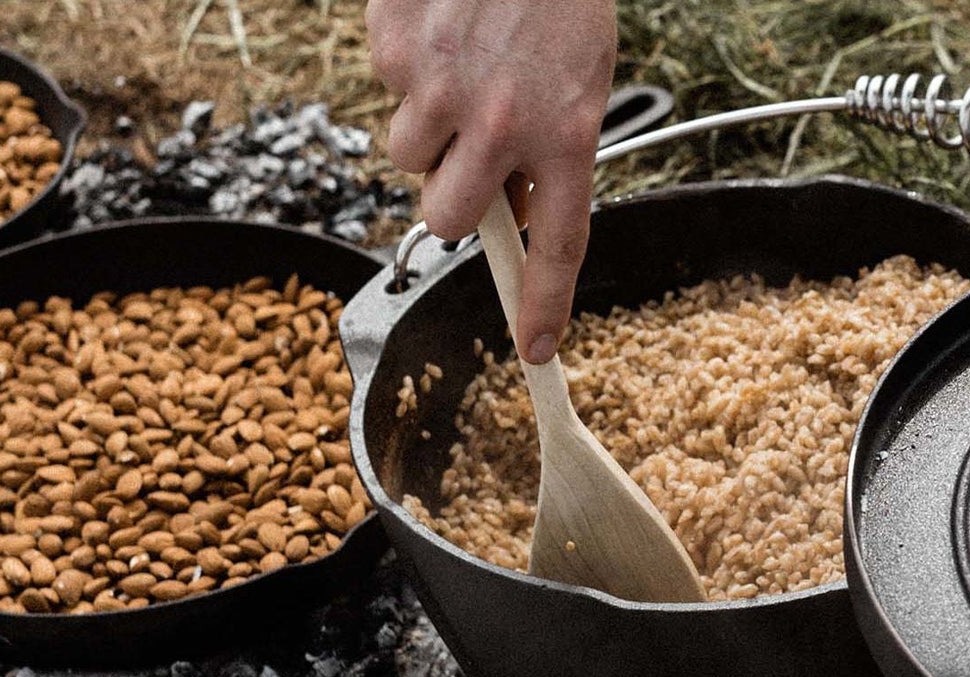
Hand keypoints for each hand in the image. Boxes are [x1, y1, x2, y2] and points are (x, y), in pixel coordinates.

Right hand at [367, 0, 615, 363]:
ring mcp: (444, 88)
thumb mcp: (581, 82)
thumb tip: (515, 212)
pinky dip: (407, 68)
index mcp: (569, 134)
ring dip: (427, 126)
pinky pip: (388, 90)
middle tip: (468, 155)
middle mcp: (504, 122)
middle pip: (449, 217)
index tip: (536, 348)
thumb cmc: (557, 1)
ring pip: (408, 155)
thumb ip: (551, 151)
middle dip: (451, 196)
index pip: (559, 243)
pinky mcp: (396, 52)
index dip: (544, 302)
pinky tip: (442, 28)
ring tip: (461, 69)